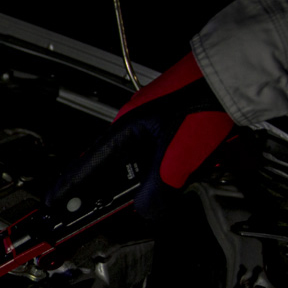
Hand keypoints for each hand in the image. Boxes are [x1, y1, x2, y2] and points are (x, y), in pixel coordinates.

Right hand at [47, 54, 234, 219]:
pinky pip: (169, 154)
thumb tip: (146, 213)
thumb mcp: (176, 159)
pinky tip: (203, 161)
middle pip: (121, 170)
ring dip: (168, 174)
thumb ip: (157, 193)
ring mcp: (153, 123)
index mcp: (123, 131)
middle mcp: (133, 125)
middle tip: (135, 204)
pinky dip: (183, 164)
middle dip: (135, 188)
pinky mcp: (174, 122)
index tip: (53, 205)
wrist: (233, 74)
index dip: (69, 189)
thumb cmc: (201, 101)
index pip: (86, 168)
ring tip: (191, 169)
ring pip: (150, 163)